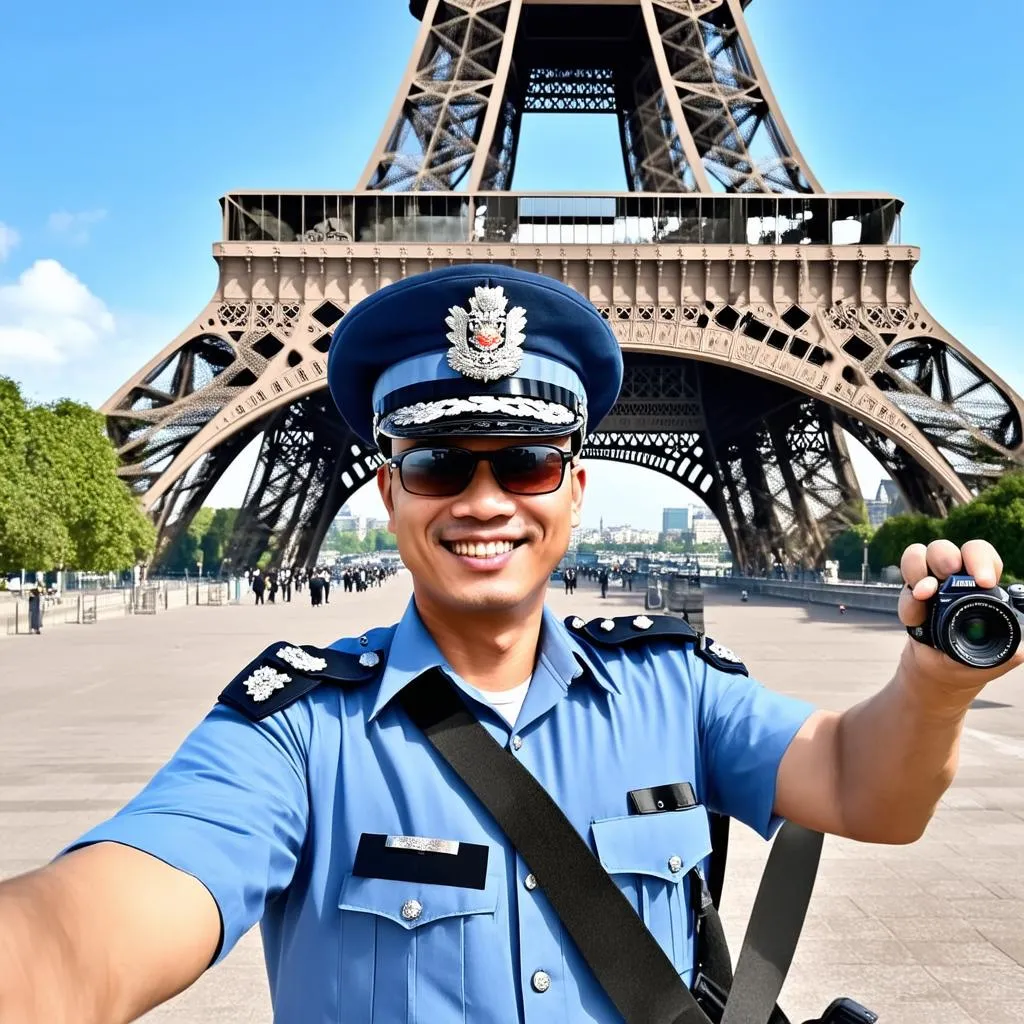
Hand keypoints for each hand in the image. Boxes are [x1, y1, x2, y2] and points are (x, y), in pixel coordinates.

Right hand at [899, 538, 1023, 696]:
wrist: (938, 673)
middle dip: (945, 556)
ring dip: (918, 568)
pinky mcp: (908, 598)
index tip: (984, 582)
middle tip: (948, 573)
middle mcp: (951, 579)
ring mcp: (927, 585)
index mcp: (979, 585)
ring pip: (917, 555)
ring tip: (925, 591)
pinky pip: (903, 588)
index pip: (982, 555)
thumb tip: (1021, 645)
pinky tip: (915, 618)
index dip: (982, 560)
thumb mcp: (996, 658)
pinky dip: (907, 600)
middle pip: (946, 548)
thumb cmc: (970, 660)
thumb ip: (1010, 648)